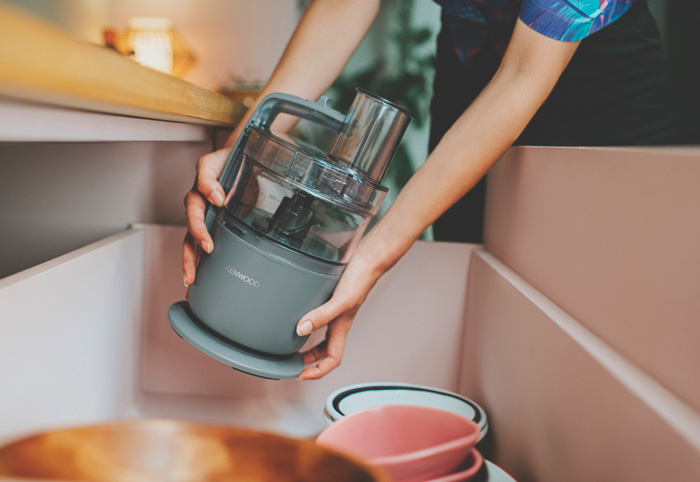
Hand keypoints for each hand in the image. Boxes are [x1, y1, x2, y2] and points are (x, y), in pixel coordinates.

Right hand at [182, 147, 231, 285]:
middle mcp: (200, 205)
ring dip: (190, 261)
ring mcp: (205, 216)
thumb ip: (210, 178)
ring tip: (190, 280)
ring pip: (192, 241)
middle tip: (196, 268)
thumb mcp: (215, 162)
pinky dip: (199, 261)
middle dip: (192, 251)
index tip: (209, 240)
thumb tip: (216, 197)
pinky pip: (201, 244)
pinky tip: (199, 278)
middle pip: (190, 231)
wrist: (238, 158)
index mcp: (199, 192)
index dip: (200, 225)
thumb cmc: (227, 160)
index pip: (195, 210)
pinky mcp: (213, 224)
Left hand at [295, 252, 381, 379]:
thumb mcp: (340, 301)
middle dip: (309, 362)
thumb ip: (321, 315)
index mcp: (342, 328)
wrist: (368, 260)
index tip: (301, 375)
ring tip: (290, 347)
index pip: (332, 360)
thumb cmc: (360, 280)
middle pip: (324, 351)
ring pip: (321, 336)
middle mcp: (339, 323)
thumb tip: (301, 330)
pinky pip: (319, 319)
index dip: (317, 372)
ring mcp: (336, 312)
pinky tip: (299, 317)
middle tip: (291, 364)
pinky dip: (308, 323)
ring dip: (307, 345)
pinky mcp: (332, 300)